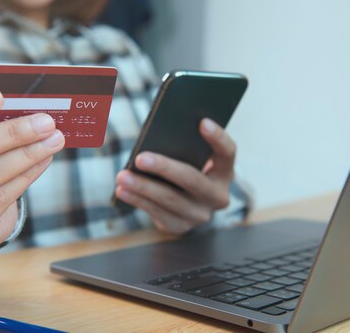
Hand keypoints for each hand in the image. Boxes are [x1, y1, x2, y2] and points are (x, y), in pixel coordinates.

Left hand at [115, 118, 235, 234]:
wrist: (186, 203)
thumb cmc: (185, 168)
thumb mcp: (191, 157)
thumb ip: (184, 147)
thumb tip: (157, 138)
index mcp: (224, 171)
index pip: (228, 152)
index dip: (217, 137)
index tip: (202, 122)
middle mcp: (218, 195)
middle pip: (192, 179)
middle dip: (164, 168)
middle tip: (140, 158)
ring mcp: (201, 214)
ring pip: (170, 199)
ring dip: (143, 187)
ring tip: (122, 176)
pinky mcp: (181, 227)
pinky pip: (158, 214)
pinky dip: (138, 200)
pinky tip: (122, 190)